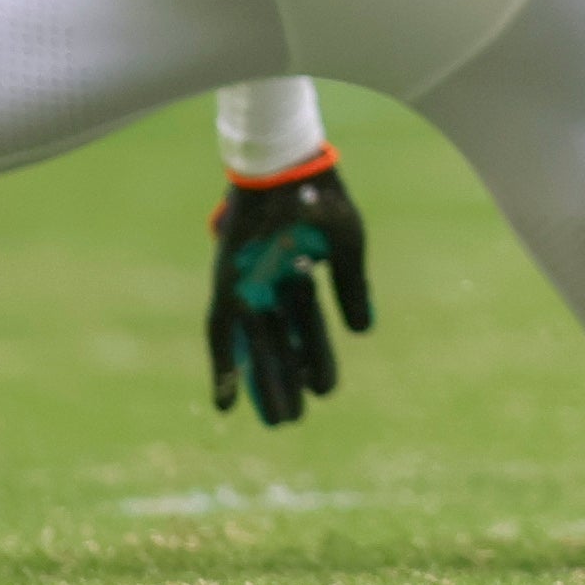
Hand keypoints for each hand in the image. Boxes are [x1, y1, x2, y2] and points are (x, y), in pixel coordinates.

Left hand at [205, 158, 372, 424]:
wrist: (287, 165)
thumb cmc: (319, 196)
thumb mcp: (347, 245)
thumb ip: (352, 287)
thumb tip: (363, 332)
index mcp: (300, 272)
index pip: (308, 327)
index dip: (316, 358)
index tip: (324, 390)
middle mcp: (270, 283)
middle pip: (278, 343)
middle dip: (287, 380)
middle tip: (294, 419)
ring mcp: (246, 284)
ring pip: (253, 345)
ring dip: (261, 382)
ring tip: (275, 419)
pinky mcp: (226, 283)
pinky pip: (221, 331)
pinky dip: (223, 366)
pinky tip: (225, 401)